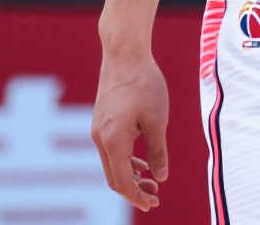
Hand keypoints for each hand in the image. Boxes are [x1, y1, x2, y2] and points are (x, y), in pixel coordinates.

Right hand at [91, 49, 169, 211]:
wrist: (125, 54)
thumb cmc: (145, 83)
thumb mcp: (158, 119)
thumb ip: (158, 151)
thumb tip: (161, 176)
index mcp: (113, 140)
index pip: (122, 181)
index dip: (137, 196)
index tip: (153, 204)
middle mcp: (100, 138)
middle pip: (114, 176)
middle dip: (133, 190)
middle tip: (155, 197)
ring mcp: (98, 130)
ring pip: (112, 164)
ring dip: (130, 176)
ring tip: (152, 182)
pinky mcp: (101, 122)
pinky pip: (111, 150)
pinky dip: (126, 160)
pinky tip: (142, 162)